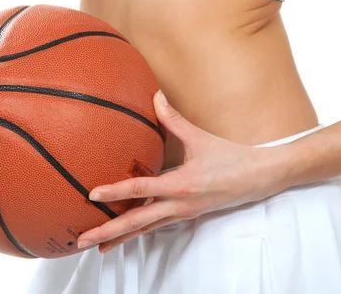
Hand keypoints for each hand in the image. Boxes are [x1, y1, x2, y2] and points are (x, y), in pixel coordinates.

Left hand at [77, 90, 286, 252]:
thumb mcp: (200, 138)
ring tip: (95, 245)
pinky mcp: (184, 215)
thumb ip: (174, 119)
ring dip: (118, 238)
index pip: (140, 189)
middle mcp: (177, 205)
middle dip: (107, 232)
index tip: (92, 194)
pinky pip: (155, 227)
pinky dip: (136, 232)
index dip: (116, 192)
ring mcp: (181, 214)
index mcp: (180, 185)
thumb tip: (155, 96)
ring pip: (143, 229)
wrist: (259, 178)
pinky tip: (122, 235)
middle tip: (81, 241)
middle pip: (136, 222)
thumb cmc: (231, 158)